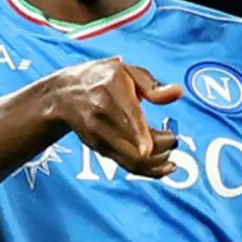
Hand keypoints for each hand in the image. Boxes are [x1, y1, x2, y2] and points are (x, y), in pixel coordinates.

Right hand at [52, 57, 183, 177]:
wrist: (63, 96)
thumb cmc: (100, 79)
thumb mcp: (125, 71)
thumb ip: (152, 85)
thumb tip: (178, 92)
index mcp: (111, 91)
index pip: (129, 116)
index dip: (146, 133)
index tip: (170, 139)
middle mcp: (102, 116)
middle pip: (135, 143)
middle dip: (163, 148)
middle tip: (174, 138)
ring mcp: (99, 136)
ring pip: (133, 160)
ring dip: (158, 162)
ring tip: (171, 154)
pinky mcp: (100, 149)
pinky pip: (127, 166)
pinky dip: (148, 170)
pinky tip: (164, 167)